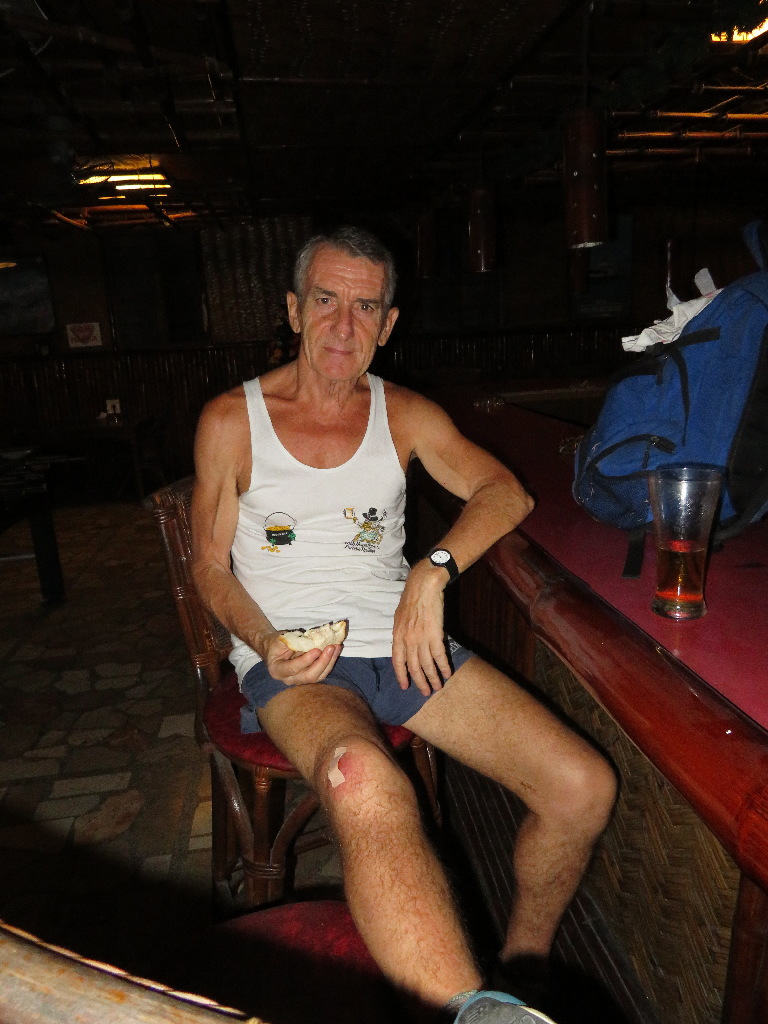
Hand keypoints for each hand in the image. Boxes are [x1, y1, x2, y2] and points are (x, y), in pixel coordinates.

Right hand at [262, 633, 342, 685]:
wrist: (274, 649)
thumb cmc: (276, 643)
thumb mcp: (280, 640)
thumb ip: (294, 642)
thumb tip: (314, 639)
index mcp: (277, 670)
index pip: (293, 668)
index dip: (305, 660)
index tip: (316, 649)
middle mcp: (289, 679)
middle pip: (309, 676)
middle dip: (322, 662)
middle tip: (331, 647)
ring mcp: (301, 680)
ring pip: (319, 676)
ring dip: (330, 661)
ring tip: (336, 646)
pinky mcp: (310, 676)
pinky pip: (322, 672)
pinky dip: (330, 661)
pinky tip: (336, 649)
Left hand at [391, 560, 451, 694]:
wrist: (423, 588)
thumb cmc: (411, 599)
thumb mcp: (400, 618)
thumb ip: (402, 633)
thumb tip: (404, 645)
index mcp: (397, 636)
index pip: (397, 662)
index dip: (401, 675)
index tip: (405, 686)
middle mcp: (407, 641)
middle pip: (413, 667)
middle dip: (419, 682)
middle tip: (425, 693)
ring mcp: (421, 639)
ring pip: (427, 665)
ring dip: (433, 678)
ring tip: (438, 687)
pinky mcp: (435, 635)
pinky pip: (439, 656)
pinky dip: (444, 666)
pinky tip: (448, 673)